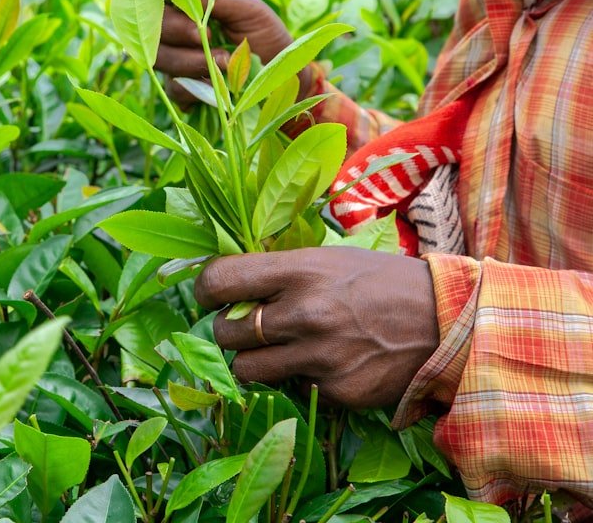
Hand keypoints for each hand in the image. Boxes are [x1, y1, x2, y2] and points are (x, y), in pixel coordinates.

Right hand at [158, 0, 310, 104]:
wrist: (285, 78)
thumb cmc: (266, 36)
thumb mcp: (247, 9)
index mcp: (189, 6)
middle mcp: (176, 33)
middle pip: (152, 28)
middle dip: (178, 31)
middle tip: (207, 36)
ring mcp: (176, 62)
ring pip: (160, 58)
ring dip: (191, 60)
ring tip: (224, 61)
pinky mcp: (184, 91)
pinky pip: (174, 89)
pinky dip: (197, 87)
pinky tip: (220, 85)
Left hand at [195, 248, 438, 408]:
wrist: (446, 320)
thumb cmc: (380, 282)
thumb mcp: (328, 259)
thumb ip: (279, 273)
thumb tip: (227, 286)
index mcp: (299, 271)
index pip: (220, 280)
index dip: (205, 291)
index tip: (209, 297)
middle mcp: (304, 313)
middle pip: (224, 332)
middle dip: (230, 331)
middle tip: (249, 327)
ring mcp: (318, 356)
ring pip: (245, 370)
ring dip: (255, 361)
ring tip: (280, 348)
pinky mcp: (335, 391)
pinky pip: (290, 389)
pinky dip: (299, 379)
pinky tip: (326, 363)